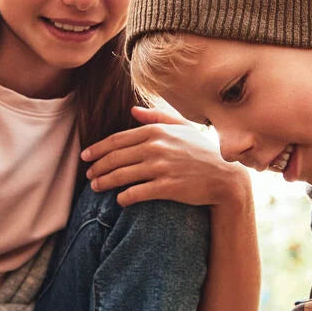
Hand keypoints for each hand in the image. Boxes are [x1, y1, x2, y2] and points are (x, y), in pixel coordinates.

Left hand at [81, 105, 246, 207]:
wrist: (226, 178)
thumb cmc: (203, 152)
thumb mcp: (183, 128)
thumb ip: (156, 118)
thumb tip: (132, 110)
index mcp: (157, 131)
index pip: (117, 140)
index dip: (97, 149)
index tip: (85, 157)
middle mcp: (157, 147)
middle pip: (116, 158)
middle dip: (97, 167)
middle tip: (88, 175)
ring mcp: (162, 167)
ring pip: (122, 175)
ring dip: (104, 182)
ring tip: (96, 187)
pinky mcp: (168, 187)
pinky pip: (137, 193)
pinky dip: (124, 197)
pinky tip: (119, 200)